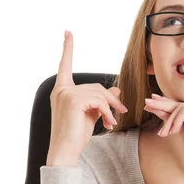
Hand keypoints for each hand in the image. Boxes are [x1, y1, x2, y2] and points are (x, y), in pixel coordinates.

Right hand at [47, 30, 127, 165]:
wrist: (65, 151)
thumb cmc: (75, 134)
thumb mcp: (91, 114)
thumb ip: (101, 100)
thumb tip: (116, 88)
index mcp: (62, 90)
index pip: (65, 65)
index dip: (68, 48)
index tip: (68, 32)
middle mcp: (61, 89)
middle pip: (96, 86)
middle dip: (111, 99)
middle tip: (121, 112)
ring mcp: (66, 93)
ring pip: (100, 93)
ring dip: (111, 108)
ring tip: (111, 123)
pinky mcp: (74, 100)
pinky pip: (99, 101)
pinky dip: (107, 112)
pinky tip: (108, 123)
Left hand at [143, 93, 183, 182]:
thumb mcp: (181, 128)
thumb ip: (170, 116)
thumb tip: (153, 103)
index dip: (167, 103)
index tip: (151, 102)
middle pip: (182, 104)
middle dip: (162, 106)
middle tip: (146, 104)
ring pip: (182, 107)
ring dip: (169, 121)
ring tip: (163, 133)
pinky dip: (176, 121)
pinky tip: (172, 132)